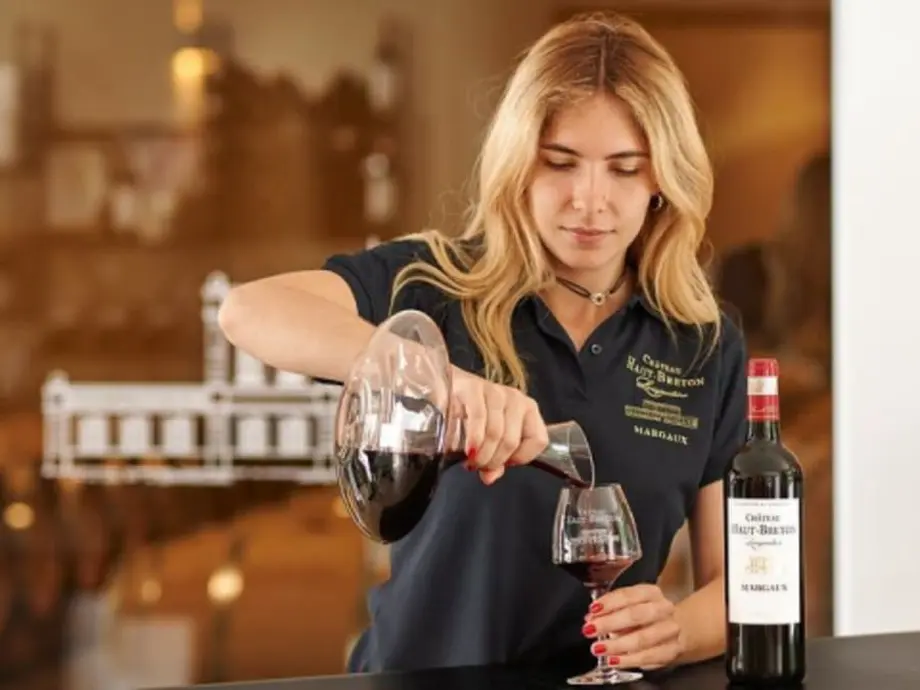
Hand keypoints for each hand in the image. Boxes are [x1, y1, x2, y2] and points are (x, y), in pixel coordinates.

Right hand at [450, 367, 548, 484]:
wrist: (452, 387)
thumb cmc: (476, 415)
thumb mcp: (492, 439)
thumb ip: (496, 461)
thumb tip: (489, 478)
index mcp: (529, 410)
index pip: (538, 440)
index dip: (521, 458)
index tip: (503, 464)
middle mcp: (517, 399)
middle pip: (512, 441)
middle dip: (493, 461)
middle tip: (479, 467)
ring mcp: (496, 392)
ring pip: (496, 433)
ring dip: (482, 454)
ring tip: (471, 461)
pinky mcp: (474, 388)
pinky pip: (478, 417)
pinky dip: (474, 438)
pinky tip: (469, 450)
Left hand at [582, 584, 683, 670]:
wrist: (674, 628)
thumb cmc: (645, 615)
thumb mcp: (629, 606)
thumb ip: (610, 610)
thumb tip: (591, 618)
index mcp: (651, 592)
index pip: (628, 595)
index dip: (609, 602)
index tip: (592, 610)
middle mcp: (663, 609)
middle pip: (636, 615)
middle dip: (610, 623)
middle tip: (590, 630)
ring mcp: (670, 630)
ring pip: (643, 639)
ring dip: (617, 645)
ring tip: (599, 649)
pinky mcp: (672, 650)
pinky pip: (649, 657)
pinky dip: (628, 660)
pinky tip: (614, 660)